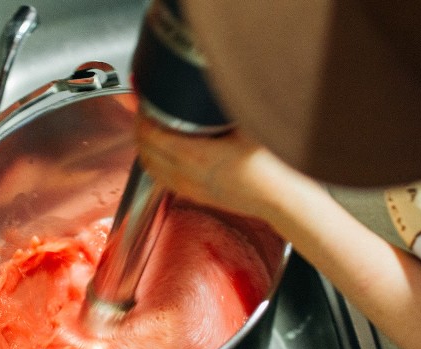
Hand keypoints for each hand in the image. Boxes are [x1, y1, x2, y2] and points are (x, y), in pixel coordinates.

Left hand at [135, 113, 308, 222]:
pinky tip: (164, 154)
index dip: (142, 115)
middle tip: (145, 111)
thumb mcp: (247, 124)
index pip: (151, 134)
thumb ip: (224, 104)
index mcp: (195, 155)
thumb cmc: (270, 166)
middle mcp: (187, 174)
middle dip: (140, 128)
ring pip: (151, 168)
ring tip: (150, 130)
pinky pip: (163, 180)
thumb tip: (219, 79)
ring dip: (146, 148)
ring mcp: (190, 188)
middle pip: (145, 150)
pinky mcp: (196, 195)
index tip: (144, 100)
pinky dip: (156, 164)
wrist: (280, 197)